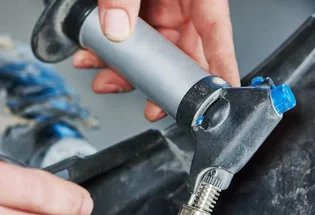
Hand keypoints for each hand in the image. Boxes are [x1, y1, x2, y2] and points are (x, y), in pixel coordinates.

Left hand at [73, 0, 239, 121]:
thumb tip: (115, 28)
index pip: (216, 35)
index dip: (220, 69)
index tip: (221, 98)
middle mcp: (182, 2)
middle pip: (179, 51)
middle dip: (161, 81)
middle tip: (152, 104)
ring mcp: (159, 6)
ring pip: (149, 50)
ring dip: (125, 69)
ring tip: (104, 78)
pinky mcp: (136, 8)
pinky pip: (126, 36)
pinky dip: (108, 50)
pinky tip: (92, 55)